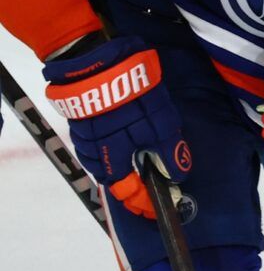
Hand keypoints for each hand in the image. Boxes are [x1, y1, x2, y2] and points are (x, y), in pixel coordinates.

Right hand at [42, 36, 190, 218]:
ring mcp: (84, 137)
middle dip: (131, 190)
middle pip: (113, 180)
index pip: (128, 191)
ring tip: (133, 175)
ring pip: (101, 164)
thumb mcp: (162, 120)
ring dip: (118, 172)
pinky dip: (107, 153)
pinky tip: (117, 149)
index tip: (153, 210)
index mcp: (116, 155)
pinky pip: (93, 147)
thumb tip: (177, 175)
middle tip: (145, 194)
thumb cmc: (134, 92)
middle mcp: (96, 152)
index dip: (142, 202)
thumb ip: (169, 150)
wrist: (97, 60)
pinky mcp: (80, 123)